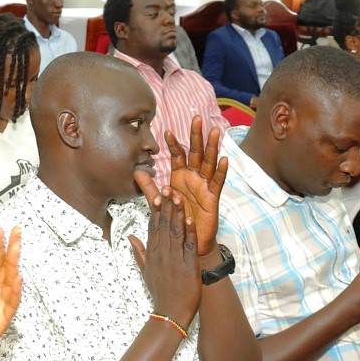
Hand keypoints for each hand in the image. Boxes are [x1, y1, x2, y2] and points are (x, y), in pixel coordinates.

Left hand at [0, 227, 21, 360]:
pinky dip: (14, 291)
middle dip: (11, 249)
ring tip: (17, 247)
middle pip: (5, 268)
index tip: (0, 230)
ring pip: (10, 282)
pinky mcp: (1, 320)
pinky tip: (18, 277)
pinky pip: (10, 304)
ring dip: (14, 265)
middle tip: (16, 230)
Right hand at [128, 192, 201, 325]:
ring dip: (177, 213)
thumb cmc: (160, 293)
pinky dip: (189, 232)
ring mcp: (174, 260)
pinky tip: (190, 219)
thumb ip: (139, 252)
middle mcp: (161, 254)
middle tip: (167, 187)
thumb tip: (130, 237)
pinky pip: (188, 245)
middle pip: (163, 225)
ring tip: (178, 196)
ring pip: (175, 232)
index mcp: (152, 254)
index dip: (155, 210)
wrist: (170, 313)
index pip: (153, 228)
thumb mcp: (145, 272)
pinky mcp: (188, 266)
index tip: (157, 195)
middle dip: (166, 206)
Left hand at [159, 117, 228, 256]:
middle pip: (196, 153)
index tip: (167, 131)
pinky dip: (221, 171)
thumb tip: (135, 172)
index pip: (178, 156)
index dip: (173, 144)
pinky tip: (224, 159)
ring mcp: (204, 186)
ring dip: (213, 147)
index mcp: (180, 177)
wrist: (188, 242)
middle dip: (197, 136)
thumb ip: (149, 187)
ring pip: (209, 163)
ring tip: (216, 131)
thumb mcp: (159, 202)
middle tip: (197, 118)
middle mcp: (193, 178)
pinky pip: (218, 183)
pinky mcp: (212, 198)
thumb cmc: (176, 219)